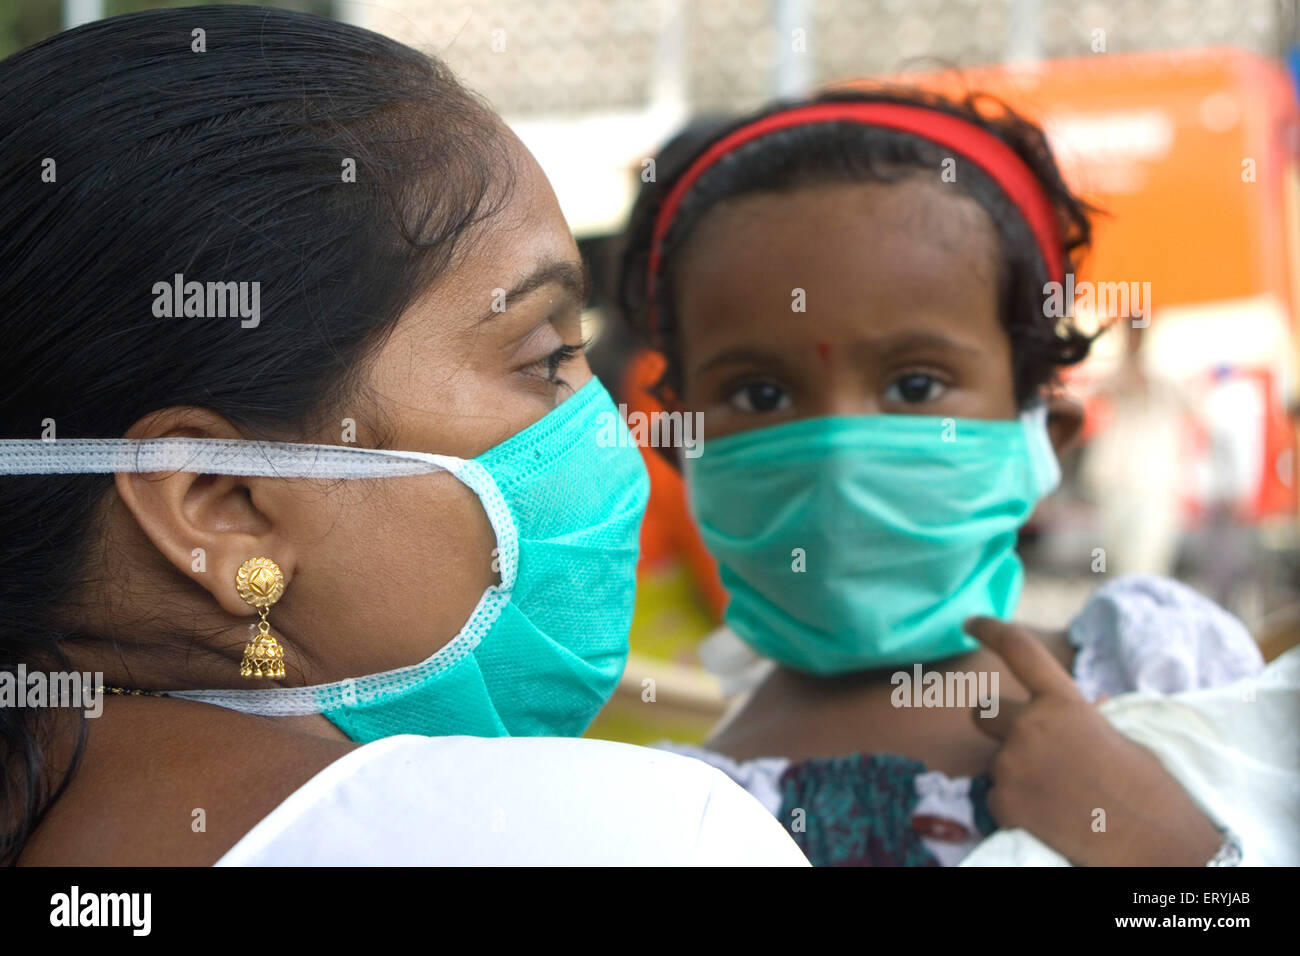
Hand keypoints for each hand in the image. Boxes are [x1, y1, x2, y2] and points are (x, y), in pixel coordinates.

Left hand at [966, 616, 1222, 866]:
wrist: (1154, 842)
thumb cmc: (1144, 787)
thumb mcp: (1112, 735)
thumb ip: (1075, 718)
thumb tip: (1076, 706)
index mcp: (1064, 702)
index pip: (1019, 651)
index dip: (991, 630)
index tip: (969, 621)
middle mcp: (1031, 726)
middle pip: (982, 712)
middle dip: (996, 727)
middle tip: (1026, 749)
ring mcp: (1013, 764)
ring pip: (996, 763)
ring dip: (1016, 775)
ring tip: (1061, 796)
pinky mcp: (1004, 802)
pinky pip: (998, 799)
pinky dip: (1018, 809)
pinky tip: (1052, 819)